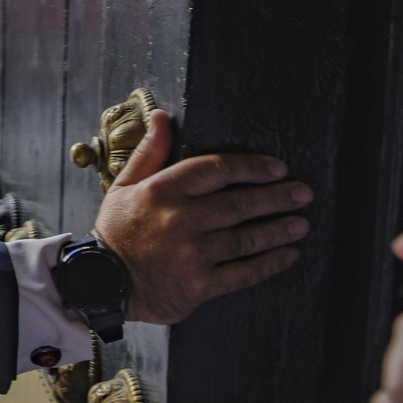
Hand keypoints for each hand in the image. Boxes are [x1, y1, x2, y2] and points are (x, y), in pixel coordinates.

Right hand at [93, 110, 311, 324]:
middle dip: (276, 198)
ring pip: (247, 239)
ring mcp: (191, 254)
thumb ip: (150, 152)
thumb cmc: (117, 232)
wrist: (100, 282)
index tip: (276, 169)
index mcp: (161, 191)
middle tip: (302, 193)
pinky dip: (269, 264)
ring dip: (278, 230)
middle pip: (239, 204)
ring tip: (300, 223)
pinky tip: (287, 255)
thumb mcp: (124, 186)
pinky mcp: (199, 285)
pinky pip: (243, 273)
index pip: (216, 169)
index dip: (251, 167)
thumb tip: (162, 117)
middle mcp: (179, 220)